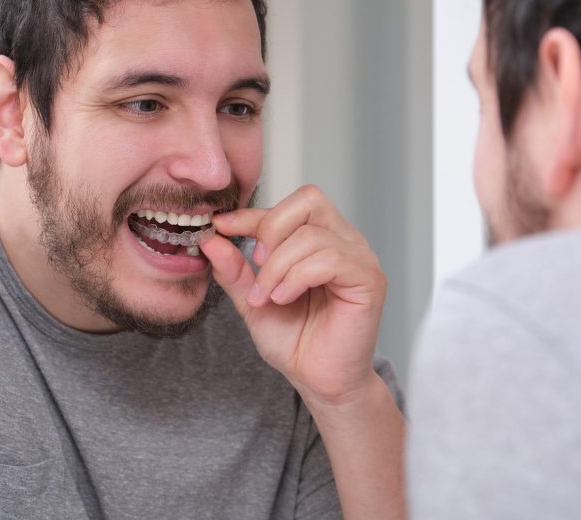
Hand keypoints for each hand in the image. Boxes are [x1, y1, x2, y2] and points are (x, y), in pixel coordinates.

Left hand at [200, 185, 387, 404]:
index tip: (220, 227)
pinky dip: (297, 277)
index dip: (252, 214)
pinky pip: (330, 259)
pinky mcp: (368, 279)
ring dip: (278, 267)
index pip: (289, 207)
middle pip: (308, 200)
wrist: (318, 380)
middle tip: (256, 265)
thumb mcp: (252, 300)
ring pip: (312, 235)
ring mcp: (359, 258)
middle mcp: (344, 241)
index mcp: (321, 238)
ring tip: (266, 297)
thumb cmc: (295, 341)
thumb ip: (234, 270)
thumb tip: (212, 239)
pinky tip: (284, 298)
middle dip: (270, 229)